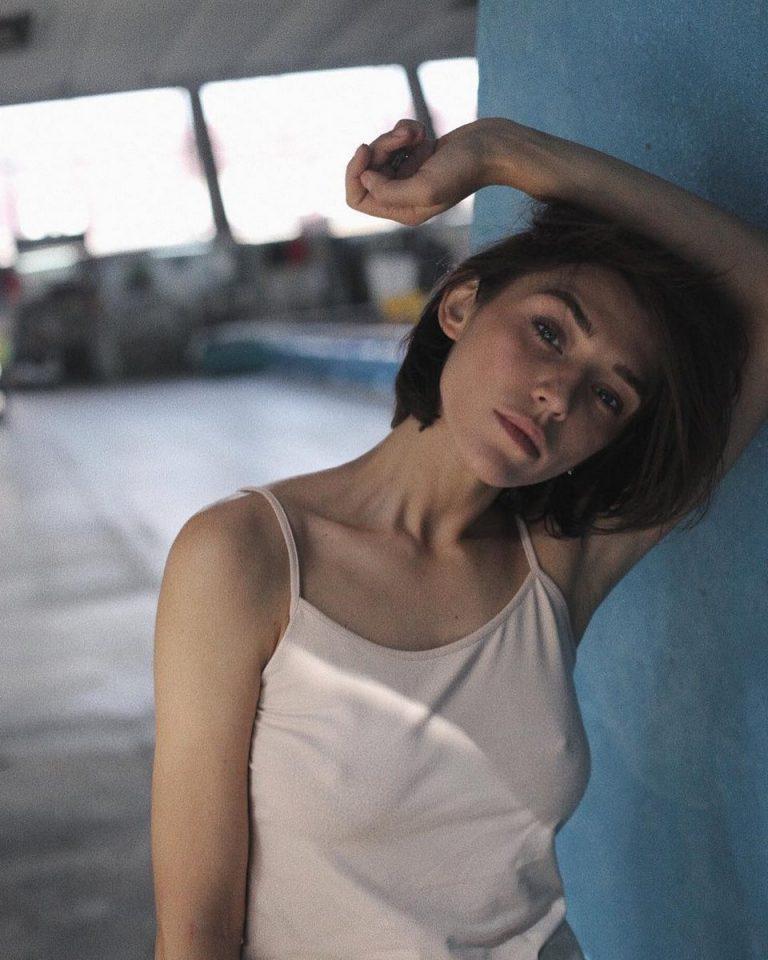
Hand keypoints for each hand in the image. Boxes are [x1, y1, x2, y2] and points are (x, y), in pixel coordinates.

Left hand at [345, 118, 491, 225]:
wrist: (493, 147)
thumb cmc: (464, 169)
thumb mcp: (424, 187)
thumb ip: (387, 191)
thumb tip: (363, 178)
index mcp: (402, 211)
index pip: (357, 198)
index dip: (354, 173)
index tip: (366, 150)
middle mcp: (403, 196)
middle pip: (368, 170)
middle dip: (381, 147)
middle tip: (403, 138)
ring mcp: (410, 174)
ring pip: (381, 151)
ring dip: (395, 136)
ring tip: (418, 133)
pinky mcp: (417, 154)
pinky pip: (396, 138)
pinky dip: (407, 129)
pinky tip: (424, 133)